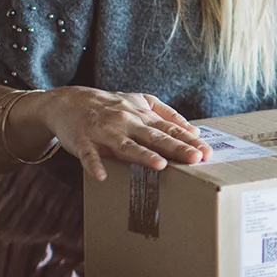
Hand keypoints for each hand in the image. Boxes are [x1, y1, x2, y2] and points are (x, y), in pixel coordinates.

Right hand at [18, 87, 212, 180]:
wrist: (68, 101)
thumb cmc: (110, 105)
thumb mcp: (140, 102)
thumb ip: (167, 114)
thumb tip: (193, 130)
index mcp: (142, 116)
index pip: (170, 130)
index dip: (189, 141)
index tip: (207, 152)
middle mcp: (126, 122)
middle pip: (154, 137)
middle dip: (176, 148)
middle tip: (196, 158)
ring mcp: (104, 132)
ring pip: (126, 145)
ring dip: (142, 155)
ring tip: (160, 165)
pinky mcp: (82, 141)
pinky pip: (88, 155)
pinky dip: (94, 165)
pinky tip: (102, 176)